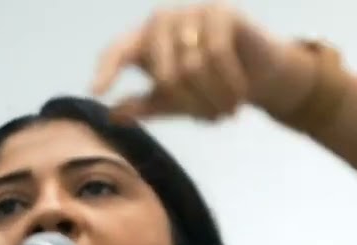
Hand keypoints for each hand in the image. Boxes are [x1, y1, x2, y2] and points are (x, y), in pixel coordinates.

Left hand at [90, 2, 309, 121]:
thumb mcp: (175, 102)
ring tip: (228, 111)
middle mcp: (163, 21)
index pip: (118, 50)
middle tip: (212, 120)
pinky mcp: (220, 12)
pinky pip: (218, 54)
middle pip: (165, 73)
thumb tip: (112, 116)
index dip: (107, 69)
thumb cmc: (211, 88)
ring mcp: (191, 12)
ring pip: (193, 67)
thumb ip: (145, 106)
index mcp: (145, 41)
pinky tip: (242, 96)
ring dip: (214, 98)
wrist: (260, 76)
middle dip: (190, 104)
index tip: (97, 92)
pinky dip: (230, 83)